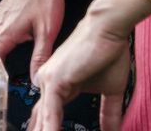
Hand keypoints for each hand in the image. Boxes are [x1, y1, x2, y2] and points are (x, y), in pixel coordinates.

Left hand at [29, 12, 131, 130]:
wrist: (109, 29)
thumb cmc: (109, 51)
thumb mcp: (111, 91)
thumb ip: (108, 114)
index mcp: (58, 87)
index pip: (47, 118)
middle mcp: (48, 84)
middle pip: (39, 122)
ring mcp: (48, 82)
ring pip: (43, 121)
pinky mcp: (53, 81)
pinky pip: (50, 113)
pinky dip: (52, 128)